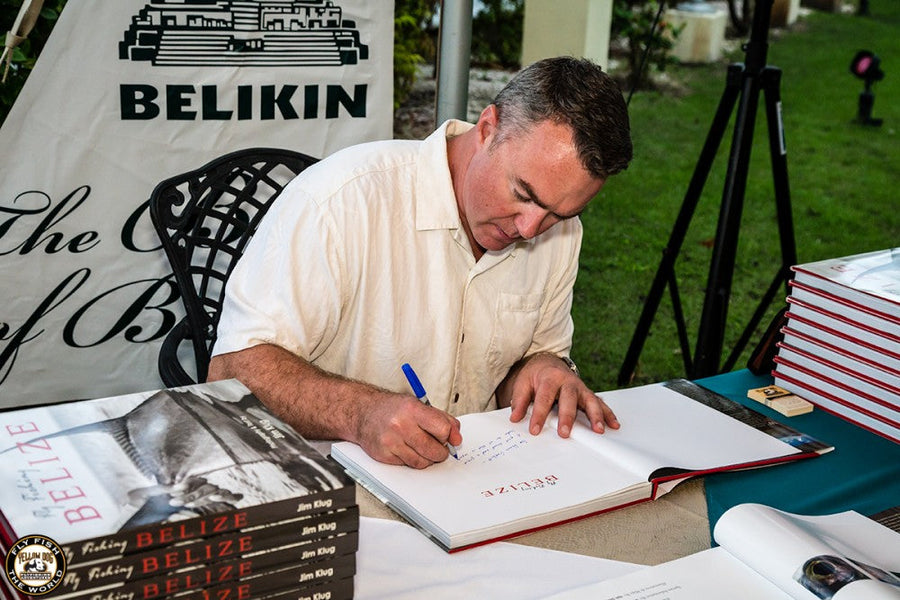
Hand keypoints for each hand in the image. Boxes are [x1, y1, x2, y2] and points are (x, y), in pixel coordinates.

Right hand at [354, 394, 461, 468]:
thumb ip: (443, 420)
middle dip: (440, 452)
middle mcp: (400, 425)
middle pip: (434, 450)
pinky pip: (408, 465)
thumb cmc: (393, 409)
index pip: (443, 429)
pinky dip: (411, 460)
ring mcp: (391, 442)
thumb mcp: (420, 405)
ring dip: (427, 458)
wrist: (363, 413)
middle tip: (436, 446)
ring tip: (420, 447)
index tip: (444, 436)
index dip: (447, 435)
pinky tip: (406, 448)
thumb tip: (457, 439)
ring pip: (423, 462)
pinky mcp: (384, 455)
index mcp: (412, 409)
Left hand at [503, 353, 618, 437]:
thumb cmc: (536, 376)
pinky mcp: (587, 393)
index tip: (535, 430)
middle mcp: (567, 382)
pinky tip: (613, 424)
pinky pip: (599, 403)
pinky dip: (607, 413)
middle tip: (565, 433)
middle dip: (567, 416)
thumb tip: (515, 417)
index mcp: (549, 378)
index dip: (539, 415)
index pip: (543, 398)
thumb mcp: (523, 383)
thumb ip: (519, 400)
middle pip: (568, 399)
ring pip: (589, 400)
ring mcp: (580, 387)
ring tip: (598, 429)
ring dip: (595, 415)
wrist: (548, 362)